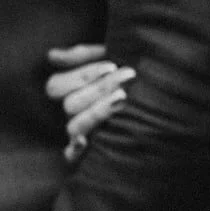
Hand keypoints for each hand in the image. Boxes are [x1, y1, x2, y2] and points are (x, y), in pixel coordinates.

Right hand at [46, 44, 135, 161]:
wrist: (157, 93)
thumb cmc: (127, 71)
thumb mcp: (108, 56)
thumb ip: (84, 55)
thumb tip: (52, 56)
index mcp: (67, 91)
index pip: (57, 85)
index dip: (83, 75)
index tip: (112, 66)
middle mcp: (70, 112)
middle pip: (70, 105)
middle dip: (99, 89)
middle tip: (128, 75)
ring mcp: (77, 131)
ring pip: (73, 126)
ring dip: (96, 112)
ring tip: (123, 97)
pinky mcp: (87, 150)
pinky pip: (70, 156)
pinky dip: (74, 151)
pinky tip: (84, 141)